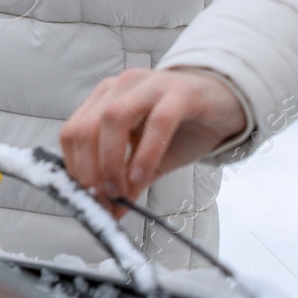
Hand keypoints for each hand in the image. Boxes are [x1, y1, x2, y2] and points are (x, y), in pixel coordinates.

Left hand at [59, 68, 246, 213]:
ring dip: (111, 161)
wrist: (225, 104)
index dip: (75, 169)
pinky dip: (145, 153)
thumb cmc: (181, 129)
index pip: (73, 132)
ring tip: (119, 191)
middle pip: (86, 126)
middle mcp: (122, 86)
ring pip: (114, 118)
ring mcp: (150, 85)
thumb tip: (111, 212)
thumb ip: (128, 179)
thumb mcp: (148, 158)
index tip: (87, 199)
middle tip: (103, 201)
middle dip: (89, 169)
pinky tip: (143, 177)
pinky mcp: (181, 93)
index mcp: (106, 98)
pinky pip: (157, 121)